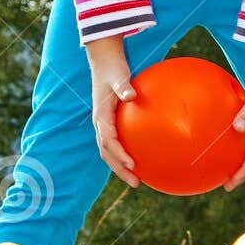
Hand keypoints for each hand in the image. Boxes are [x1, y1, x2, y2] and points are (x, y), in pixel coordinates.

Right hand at [86, 37, 139, 187]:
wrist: (104, 61)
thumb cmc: (113, 68)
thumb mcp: (118, 75)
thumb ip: (123, 87)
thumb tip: (131, 95)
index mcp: (101, 116)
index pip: (108, 141)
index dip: (119, 155)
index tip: (133, 164)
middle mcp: (100, 124)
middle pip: (107, 153)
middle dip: (120, 169)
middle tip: (136, 183)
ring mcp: (104, 125)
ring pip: (110, 151)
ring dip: (121, 166)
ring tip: (138, 178)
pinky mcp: (111, 122)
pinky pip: (117, 142)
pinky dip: (126, 153)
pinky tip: (144, 156)